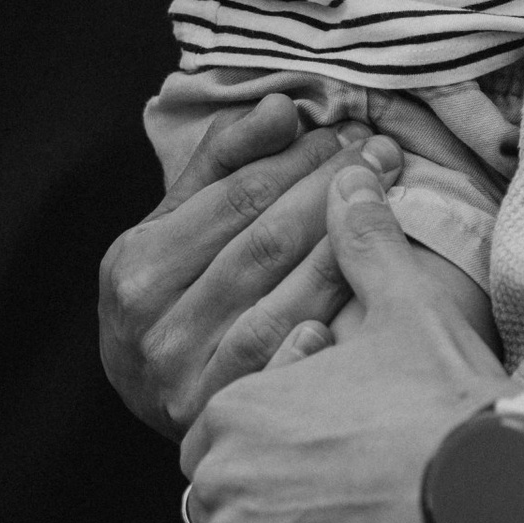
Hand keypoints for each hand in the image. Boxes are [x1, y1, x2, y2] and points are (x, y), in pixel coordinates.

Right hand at [98, 96, 388, 436]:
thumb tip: (281, 105)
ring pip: (280, 301)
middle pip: (265, 243)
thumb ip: (223, 162)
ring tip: (387, 204)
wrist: (143, 391)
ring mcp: (182, 375)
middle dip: (332, 190)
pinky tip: (360, 298)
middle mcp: (152, 320)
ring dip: (346, 248)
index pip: (237, 196)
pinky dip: (317, 331)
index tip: (348, 133)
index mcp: (137, 262)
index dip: (300, 159)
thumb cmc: (171, 290)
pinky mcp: (216, 417)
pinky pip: (279, 367)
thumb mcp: (176, 222)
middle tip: (383, 156)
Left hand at [156, 154, 505, 522]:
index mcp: (243, 403)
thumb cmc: (452, 404)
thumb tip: (352, 172)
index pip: (209, 438)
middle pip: (196, 505)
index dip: (249, 459)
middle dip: (231, 522)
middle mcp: (219, 470)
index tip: (300, 477)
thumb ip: (367, 245)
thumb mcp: (409, 310)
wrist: (489, 493)